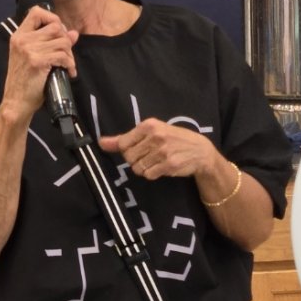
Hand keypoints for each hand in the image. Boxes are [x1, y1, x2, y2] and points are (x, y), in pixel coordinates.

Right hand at [0, 7, 78, 119]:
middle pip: (55, 26)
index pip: (36, 12)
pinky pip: (63, 56)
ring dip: (70, 55)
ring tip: (67, 65)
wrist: (16, 102)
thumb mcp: (33, 57)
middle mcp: (23, 40)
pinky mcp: (37, 61)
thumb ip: (50, 43)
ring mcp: (29, 50)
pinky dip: (70, 64)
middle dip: (66, 40)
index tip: (58, 33)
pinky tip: (68, 72)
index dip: (52, 18)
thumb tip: (73, 33)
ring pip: (62, 41)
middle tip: (66, 55)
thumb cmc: (24, 82)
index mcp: (19, 36)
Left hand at [98, 119, 217, 180]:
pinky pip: (148, 175)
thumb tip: (101, 143)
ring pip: (137, 168)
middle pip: (129, 157)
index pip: (123, 143)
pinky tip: (162, 166)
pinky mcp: (168, 165)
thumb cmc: (174, 139)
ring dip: (144, 168)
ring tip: (156, 161)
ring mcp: (162, 151)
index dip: (127, 150)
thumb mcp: (152, 132)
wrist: (200, 151)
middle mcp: (155, 136)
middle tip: (149, 155)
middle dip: (136, 160)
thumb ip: (125, 138)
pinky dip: (152, 173)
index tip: (137, 149)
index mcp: (149, 125)